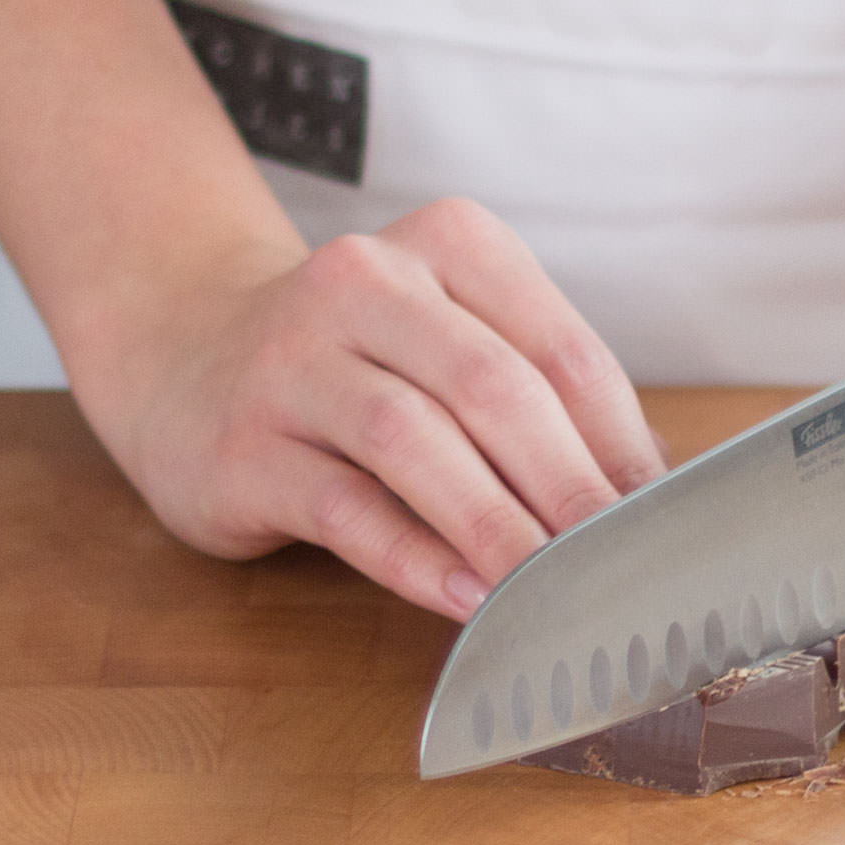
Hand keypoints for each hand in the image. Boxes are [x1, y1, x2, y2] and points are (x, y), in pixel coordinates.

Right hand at [97, 198, 665, 619]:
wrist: (184, 355)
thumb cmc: (358, 363)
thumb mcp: (452, 344)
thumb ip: (541, 398)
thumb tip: (649, 488)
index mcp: (447, 246)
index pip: (560, 349)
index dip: (620, 442)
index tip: (660, 517)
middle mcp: (365, 284)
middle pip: (496, 390)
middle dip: (570, 486)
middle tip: (620, 562)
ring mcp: (293, 360)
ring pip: (417, 443)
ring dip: (498, 526)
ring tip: (552, 591)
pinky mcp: (243, 446)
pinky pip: (346, 508)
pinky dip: (417, 558)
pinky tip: (469, 598)